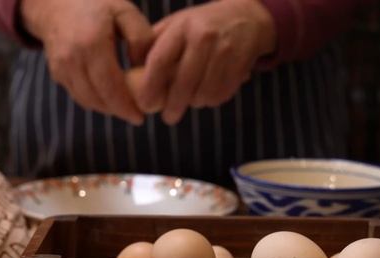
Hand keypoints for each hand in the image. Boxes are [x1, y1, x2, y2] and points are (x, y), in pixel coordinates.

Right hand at [21, 0, 153, 124]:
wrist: (57, 4)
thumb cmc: (98, 6)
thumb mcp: (125, 12)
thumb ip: (141, 38)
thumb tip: (144, 69)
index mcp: (92, 44)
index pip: (111, 87)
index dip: (126, 106)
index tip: (141, 116)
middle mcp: (72, 59)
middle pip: (98, 99)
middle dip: (119, 111)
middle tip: (137, 114)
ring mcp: (61, 68)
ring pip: (87, 101)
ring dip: (108, 109)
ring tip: (126, 107)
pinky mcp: (57, 74)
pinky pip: (78, 96)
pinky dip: (96, 102)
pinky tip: (110, 99)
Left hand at [136, 0, 275, 123]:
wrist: (247, 18)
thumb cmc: (203, 25)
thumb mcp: (178, 24)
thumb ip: (156, 45)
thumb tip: (132, 76)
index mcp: (182, 27)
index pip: (160, 61)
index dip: (150, 87)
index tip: (145, 104)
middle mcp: (204, 37)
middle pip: (184, 83)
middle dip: (174, 106)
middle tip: (168, 118)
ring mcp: (225, 52)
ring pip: (204, 93)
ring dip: (195, 103)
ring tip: (192, 100)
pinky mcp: (240, 65)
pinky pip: (221, 95)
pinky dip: (212, 100)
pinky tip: (208, 93)